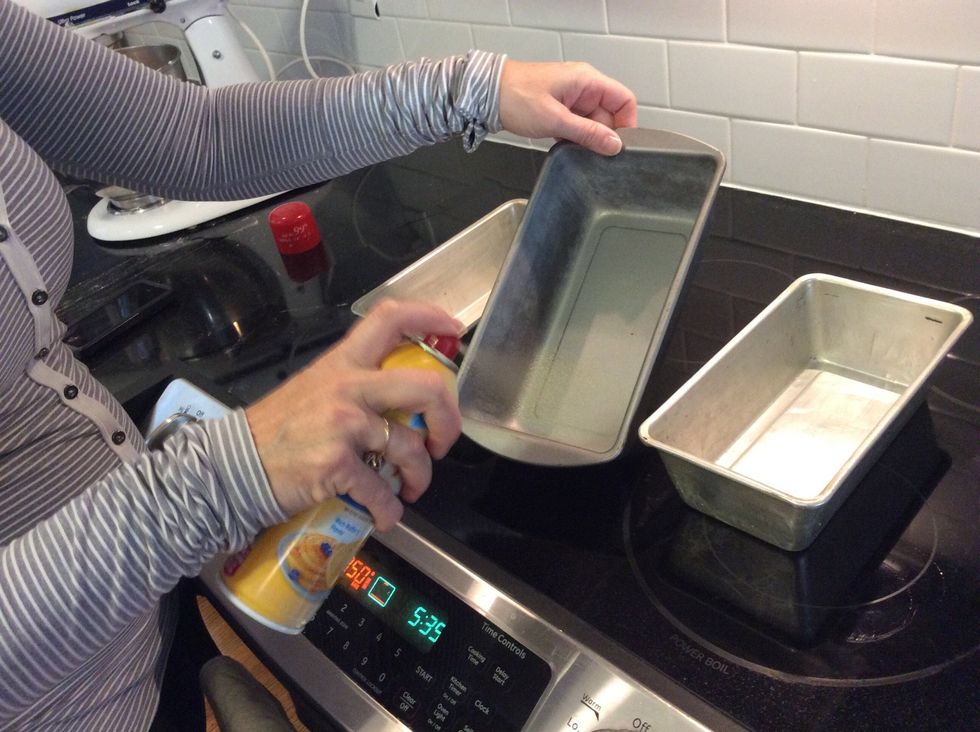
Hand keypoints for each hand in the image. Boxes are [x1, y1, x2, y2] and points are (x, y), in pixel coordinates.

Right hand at [244, 300, 462, 529]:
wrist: (233, 466)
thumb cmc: (276, 430)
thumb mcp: (314, 388)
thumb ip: (354, 384)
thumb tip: (399, 400)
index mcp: (343, 363)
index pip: (390, 319)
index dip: (429, 317)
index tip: (452, 331)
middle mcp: (347, 387)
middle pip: (424, 388)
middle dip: (448, 419)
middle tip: (441, 440)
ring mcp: (344, 425)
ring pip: (409, 447)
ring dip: (420, 475)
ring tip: (412, 487)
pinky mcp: (336, 464)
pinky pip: (381, 490)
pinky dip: (388, 509)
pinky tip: (385, 514)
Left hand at [499, 59, 637, 155]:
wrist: (486, 95)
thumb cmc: (516, 98)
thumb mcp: (556, 120)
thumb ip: (588, 133)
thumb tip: (615, 145)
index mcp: (588, 80)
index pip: (625, 100)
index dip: (627, 124)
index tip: (619, 146)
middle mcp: (583, 87)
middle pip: (609, 115)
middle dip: (602, 136)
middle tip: (589, 153)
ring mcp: (571, 98)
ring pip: (592, 123)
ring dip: (585, 138)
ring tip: (571, 147)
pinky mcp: (560, 109)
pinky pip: (577, 125)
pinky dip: (573, 137)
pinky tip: (563, 144)